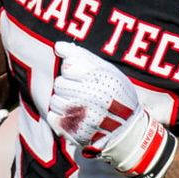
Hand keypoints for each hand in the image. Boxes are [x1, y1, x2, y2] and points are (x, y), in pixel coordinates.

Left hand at [47, 42, 176, 177]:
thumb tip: (57, 46)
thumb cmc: (116, 95)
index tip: (84, 78)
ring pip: (54, 99)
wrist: (127, 130)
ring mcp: (81, 115)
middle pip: (59, 83)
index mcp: (100, 78)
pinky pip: (52, 116)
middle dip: (68, 86)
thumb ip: (82, 55)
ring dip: (63, 101)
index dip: (73, 71)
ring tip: (79, 105)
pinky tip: (73, 116)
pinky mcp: (73, 131)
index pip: (68, 66)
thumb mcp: (108, 71)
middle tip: (83, 93)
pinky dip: (59, 115)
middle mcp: (90, 96)